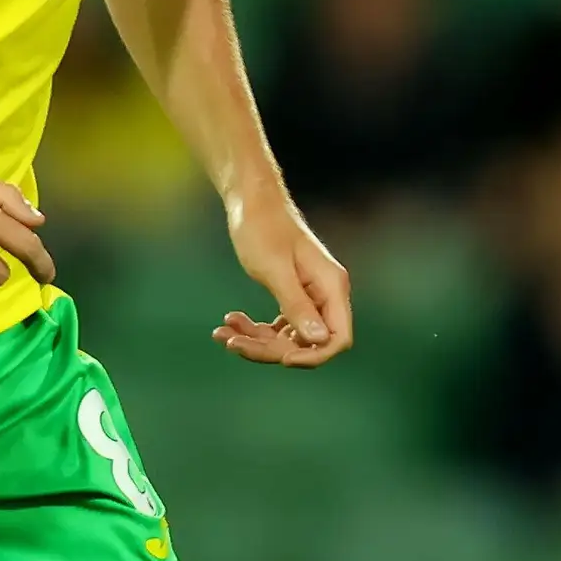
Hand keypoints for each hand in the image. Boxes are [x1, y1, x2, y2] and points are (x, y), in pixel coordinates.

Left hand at [213, 196, 351, 367]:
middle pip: (307, 344)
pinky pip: (277, 327)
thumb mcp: (275, 269)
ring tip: (223, 333)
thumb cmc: (263, 228)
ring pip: (288, 339)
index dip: (314, 356)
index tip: (281, 359)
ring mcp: (309, 298)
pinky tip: (230, 322)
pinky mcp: (292, 297)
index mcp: (331, 287)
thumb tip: (319, 340)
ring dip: (257, 342)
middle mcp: (326, 295)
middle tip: (233, 342)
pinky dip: (254, 330)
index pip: (337, 338)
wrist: (251, 201)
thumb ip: (297, 304)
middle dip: (271, 350)